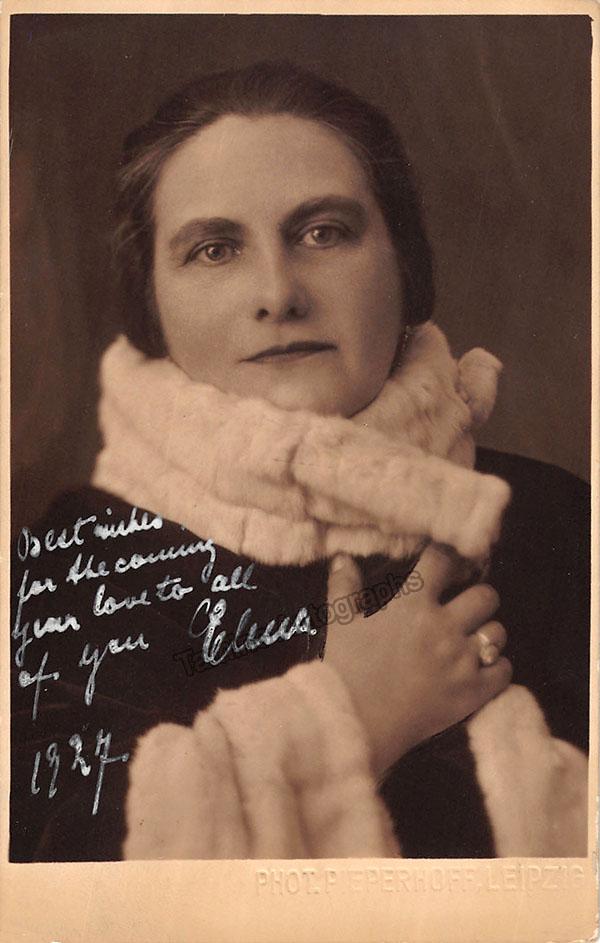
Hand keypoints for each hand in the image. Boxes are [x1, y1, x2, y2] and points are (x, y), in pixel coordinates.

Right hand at [325, 543, 511, 776]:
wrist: (355, 723)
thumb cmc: (346, 669)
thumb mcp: (340, 623)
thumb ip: (344, 587)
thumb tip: (342, 558)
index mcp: (413, 604)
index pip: (443, 561)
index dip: (449, 559)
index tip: (447, 566)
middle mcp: (444, 626)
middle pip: (486, 596)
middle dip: (478, 599)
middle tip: (465, 610)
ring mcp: (462, 660)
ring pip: (498, 632)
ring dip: (487, 634)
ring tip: (472, 642)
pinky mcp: (474, 692)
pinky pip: (505, 670)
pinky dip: (496, 669)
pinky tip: (482, 670)